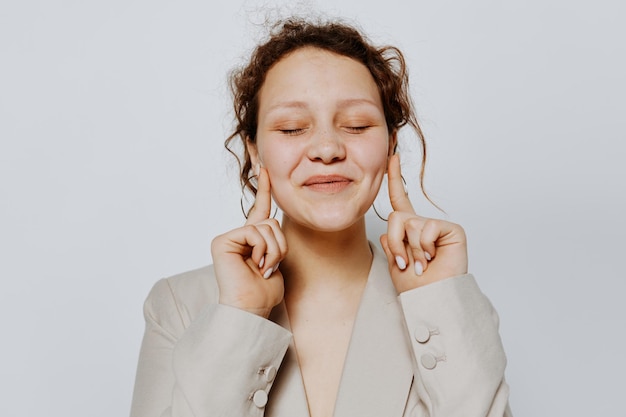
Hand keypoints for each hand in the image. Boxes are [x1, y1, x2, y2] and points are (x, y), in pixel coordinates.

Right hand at [211, 168, 286, 316]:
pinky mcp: (222, 241)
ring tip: (263, 269)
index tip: (265, 168)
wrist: (251, 309)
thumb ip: (274, 239)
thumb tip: (273, 221)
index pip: (259, 210)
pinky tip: (256, 266)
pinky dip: (262, 251)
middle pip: (271, 222)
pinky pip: (254, 233)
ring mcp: (228, 238)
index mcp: (251, 240)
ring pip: (266, 227)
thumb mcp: (275, 260)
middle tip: (270, 267)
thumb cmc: (263, 292)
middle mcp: (237, 236)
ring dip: (273, 251)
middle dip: (279, 246)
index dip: (264, 189)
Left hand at [380, 154, 467, 292]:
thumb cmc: (414, 286)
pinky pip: (426, 229)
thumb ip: (391, 240)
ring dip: (410, 249)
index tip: (392, 157)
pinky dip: (424, 247)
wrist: (430, 300)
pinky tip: (432, 258)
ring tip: (421, 264)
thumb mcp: (394, 260)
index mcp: (408, 230)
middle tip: (406, 263)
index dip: (395, 178)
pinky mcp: (451, 230)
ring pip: (409, 224)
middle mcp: (423, 225)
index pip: (400, 200)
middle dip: (395, 243)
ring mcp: (438, 227)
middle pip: (396, 217)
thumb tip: (391, 223)